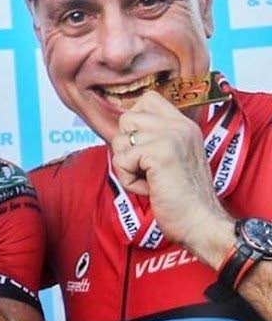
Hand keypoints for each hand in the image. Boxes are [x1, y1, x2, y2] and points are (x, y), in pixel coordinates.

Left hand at [113, 91, 233, 262]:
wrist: (200, 221)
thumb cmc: (180, 198)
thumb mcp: (169, 159)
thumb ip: (150, 140)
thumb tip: (119, 133)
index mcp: (183, 124)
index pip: (147, 99)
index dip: (133, 122)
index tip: (141, 148)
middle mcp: (179, 125)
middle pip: (125, 119)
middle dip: (126, 148)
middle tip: (147, 170)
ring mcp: (171, 136)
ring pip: (119, 141)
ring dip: (127, 168)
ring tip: (151, 180)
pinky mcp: (160, 153)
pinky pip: (121, 161)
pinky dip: (128, 181)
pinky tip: (150, 189)